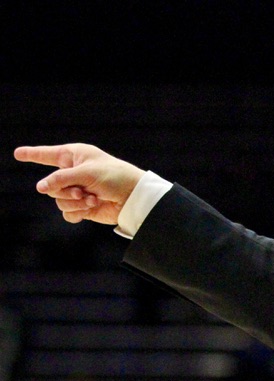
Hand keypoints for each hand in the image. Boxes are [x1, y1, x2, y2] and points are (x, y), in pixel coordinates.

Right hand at [13, 143, 143, 224]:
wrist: (134, 197)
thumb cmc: (115, 177)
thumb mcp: (86, 173)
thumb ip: (61, 179)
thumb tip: (39, 188)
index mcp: (73, 157)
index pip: (47, 155)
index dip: (32, 154)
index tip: (17, 153)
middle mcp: (72, 173)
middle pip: (50, 185)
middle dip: (64, 190)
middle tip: (81, 191)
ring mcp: (76, 191)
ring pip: (58, 200)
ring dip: (75, 202)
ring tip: (92, 198)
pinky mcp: (83, 207)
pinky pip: (68, 213)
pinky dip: (78, 212)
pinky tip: (91, 207)